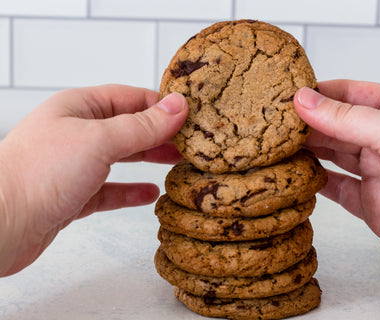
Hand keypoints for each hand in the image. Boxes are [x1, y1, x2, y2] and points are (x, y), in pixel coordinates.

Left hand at [0, 85, 187, 275]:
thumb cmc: (38, 175)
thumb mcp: (99, 140)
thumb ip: (141, 125)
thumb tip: (177, 106)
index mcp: (78, 108)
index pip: (129, 97)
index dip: (160, 104)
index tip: (190, 114)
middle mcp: (75, 133)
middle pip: (128, 127)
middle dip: (159, 133)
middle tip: (190, 142)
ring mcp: (74, 165)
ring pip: (121, 158)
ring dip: (149, 159)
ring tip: (177, 162)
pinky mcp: (73, 195)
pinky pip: (110, 189)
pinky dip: (130, 191)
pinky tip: (150, 193)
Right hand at [294, 80, 379, 304]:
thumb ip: (348, 118)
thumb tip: (306, 100)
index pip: (352, 94)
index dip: (320, 93)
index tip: (289, 96)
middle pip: (339, 125)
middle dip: (309, 123)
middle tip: (275, 125)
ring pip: (335, 156)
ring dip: (310, 151)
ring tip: (280, 147)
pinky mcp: (372, 205)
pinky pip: (337, 188)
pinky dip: (317, 182)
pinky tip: (298, 177)